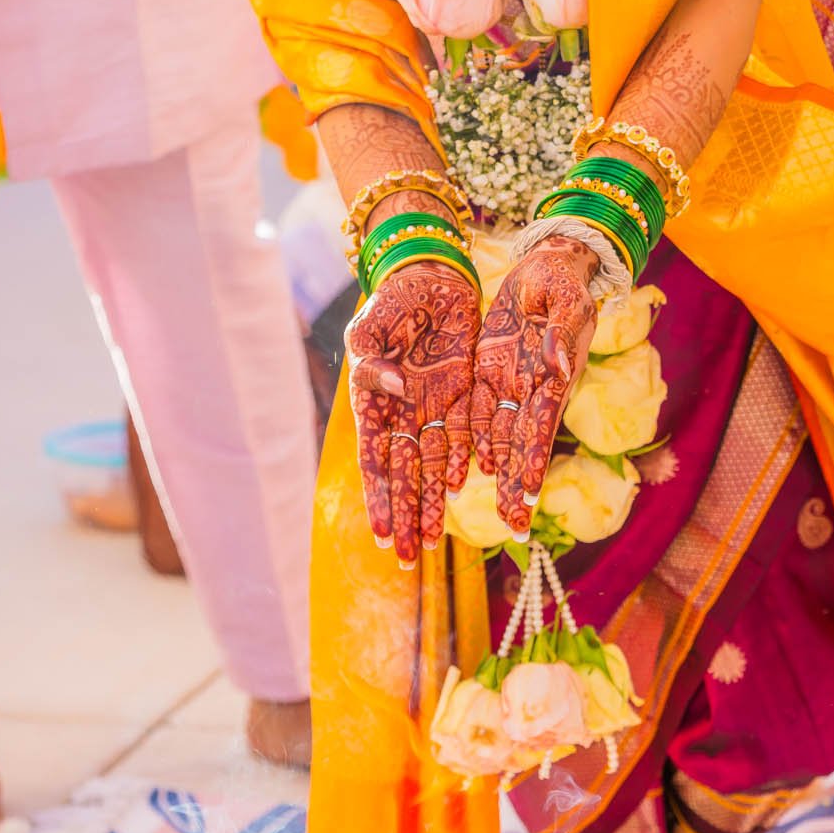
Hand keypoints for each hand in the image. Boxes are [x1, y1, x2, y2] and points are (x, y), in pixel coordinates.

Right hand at [346, 261, 480, 566]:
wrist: (432, 274)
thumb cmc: (393, 298)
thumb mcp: (369, 324)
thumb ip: (373, 359)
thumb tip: (393, 389)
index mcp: (374, 401)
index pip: (376, 459)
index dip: (380, 498)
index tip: (383, 535)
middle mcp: (403, 412)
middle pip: (404, 473)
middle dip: (405, 514)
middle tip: (406, 557)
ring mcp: (433, 406)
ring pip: (433, 464)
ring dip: (432, 501)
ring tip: (432, 540)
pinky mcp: (463, 394)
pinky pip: (463, 436)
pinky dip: (462, 464)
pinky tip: (462, 491)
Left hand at [471, 235, 598, 533]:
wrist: (545, 266)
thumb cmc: (561, 280)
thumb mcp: (565, 299)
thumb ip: (561, 334)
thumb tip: (559, 368)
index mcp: (552, 374)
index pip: (541, 424)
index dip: (534, 459)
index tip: (528, 493)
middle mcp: (531, 388)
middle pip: (520, 444)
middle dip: (516, 486)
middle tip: (514, 527)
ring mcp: (510, 384)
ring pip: (498, 438)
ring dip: (495, 477)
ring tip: (494, 515)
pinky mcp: (490, 374)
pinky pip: (476, 415)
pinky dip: (471, 446)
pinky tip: (462, 476)